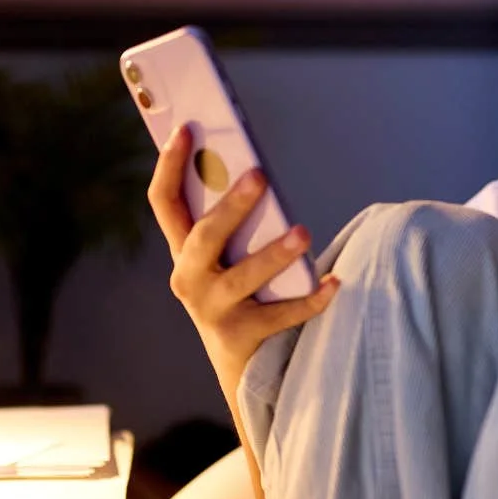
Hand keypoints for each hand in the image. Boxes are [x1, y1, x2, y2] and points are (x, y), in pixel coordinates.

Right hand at [147, 123, 338, 393]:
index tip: (186, 129)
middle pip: (204, 236)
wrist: (241, 369)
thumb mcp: (224, 260)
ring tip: (302, 233)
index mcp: (182, 252)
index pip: (164, 202)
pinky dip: (310, 299)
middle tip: (259, 176)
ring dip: (274, 253)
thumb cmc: (239, 296)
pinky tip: (333, 282)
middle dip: (231, 206)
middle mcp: (188, 279)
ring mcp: (211, 310)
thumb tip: (255, 170)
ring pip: (242, 277)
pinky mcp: (241, 336)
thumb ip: (232, 224)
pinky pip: (280, 314)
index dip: (169, 165)